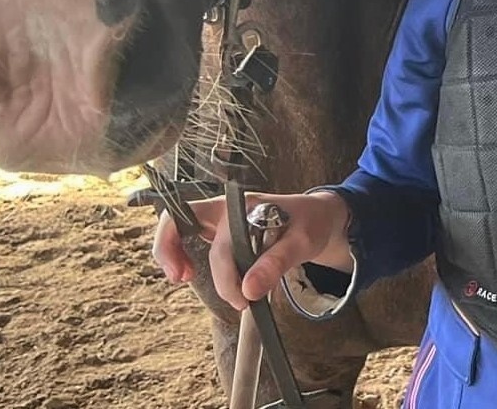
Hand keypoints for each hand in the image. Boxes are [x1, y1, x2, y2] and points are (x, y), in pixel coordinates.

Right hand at [152, 189, 352, 310]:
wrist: (321, 219)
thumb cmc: (311, 223)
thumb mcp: (302, 242)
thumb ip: (275, 264)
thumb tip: (248, 290)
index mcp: (240, 205)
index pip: (196, 218)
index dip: (177, 242)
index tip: (186, 275)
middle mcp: (227, 211)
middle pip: (183, 225)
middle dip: (175, 254)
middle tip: (185, 280)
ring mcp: (224, 223)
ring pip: (183, 231)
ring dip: (176, 255)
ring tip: (185, 278)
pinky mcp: (226, 237)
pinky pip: (197, 243)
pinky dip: (189, 259)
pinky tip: (195, 274)